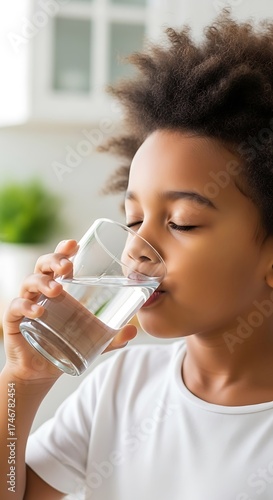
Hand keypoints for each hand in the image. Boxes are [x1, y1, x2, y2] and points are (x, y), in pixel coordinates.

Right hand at [2, 240, 137, 382]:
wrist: (40, 371)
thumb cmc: (64, 345)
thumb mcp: (91, 340)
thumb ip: (111, 337)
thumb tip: (133, 332)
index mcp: (59, 288)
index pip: (59, 263)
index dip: (64, 250)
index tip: (74, 243)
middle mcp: (41, 292)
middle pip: (43, 266)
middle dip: (54, 260)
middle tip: (67, 266)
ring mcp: (26, 303)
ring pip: (29, 282)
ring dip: (43, 282)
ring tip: (57, 290)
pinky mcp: (14, 320)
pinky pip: (16, 307)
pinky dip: (26, 306)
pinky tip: (38, 311)